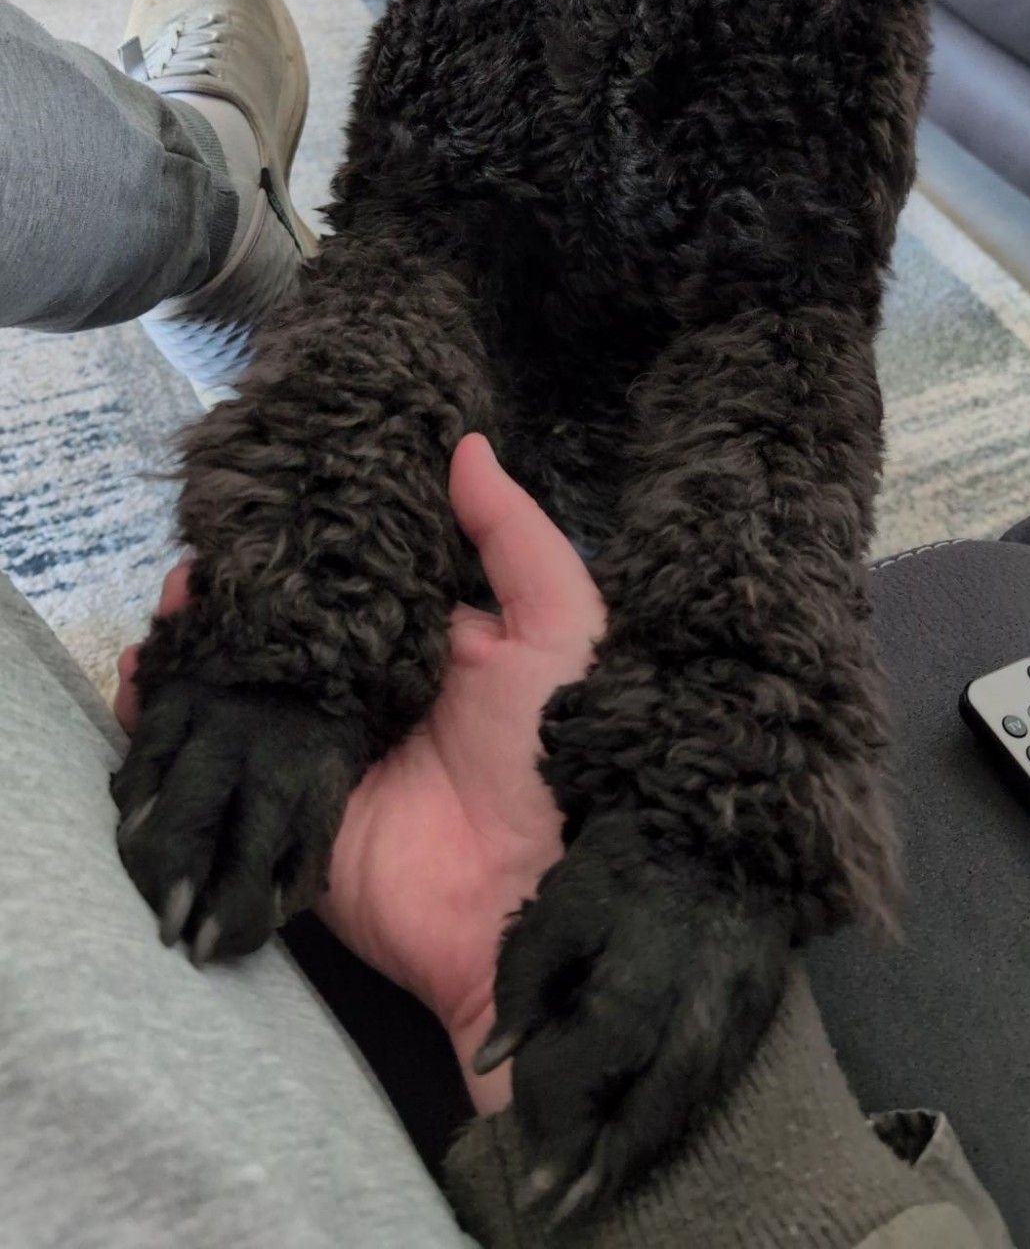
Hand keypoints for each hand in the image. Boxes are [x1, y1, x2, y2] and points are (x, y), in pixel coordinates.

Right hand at [116, 435, 605, 1112]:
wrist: (544, 905)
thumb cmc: (567, 748)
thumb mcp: (562, 627)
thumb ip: (514, 536)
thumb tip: (466, 444)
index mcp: (428, 646)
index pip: (350, 582)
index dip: (301, 548)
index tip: (251, 508)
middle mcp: (369, 694)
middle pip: (283, 633)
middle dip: (232, 597)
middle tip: (193, 566)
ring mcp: (322, 758)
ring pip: (240, 691)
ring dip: (194, 651)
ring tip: (166, 614)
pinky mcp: (286, 818)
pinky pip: (217, 769)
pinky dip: (169, 729)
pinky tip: (141, 686)